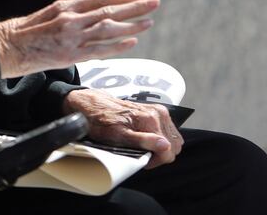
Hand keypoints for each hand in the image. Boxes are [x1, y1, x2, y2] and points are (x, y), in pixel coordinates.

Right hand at [0, 0, 158, 77]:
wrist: (6, 48)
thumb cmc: (23, 29)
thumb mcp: (46, 9)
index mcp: (65, 7)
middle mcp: (70, 20)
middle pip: (109, 12)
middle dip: (135, 7)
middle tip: (155, 2)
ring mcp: (71, 38)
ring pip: (107, 30)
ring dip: (131, 26)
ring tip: (149, 21)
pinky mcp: (69, 56)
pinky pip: (98, 50)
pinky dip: (117, 46)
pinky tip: (132, 42)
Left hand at [63, 89, 182, 168]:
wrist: (92, 104)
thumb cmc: (101, 121)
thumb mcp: (118, 136)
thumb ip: (143, 142)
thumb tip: (164, 146)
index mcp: (151, 120)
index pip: (169, 152)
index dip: (156, 161)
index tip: (143, 160)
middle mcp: (158, 113)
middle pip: (174, 146)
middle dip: (160, 154)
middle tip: (141, 153)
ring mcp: (158, 110)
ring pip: (173, 139)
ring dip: (161, 147)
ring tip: (142, 146)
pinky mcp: (155, 110)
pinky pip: (167, 131)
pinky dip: (160, 138)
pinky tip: (145, 138)